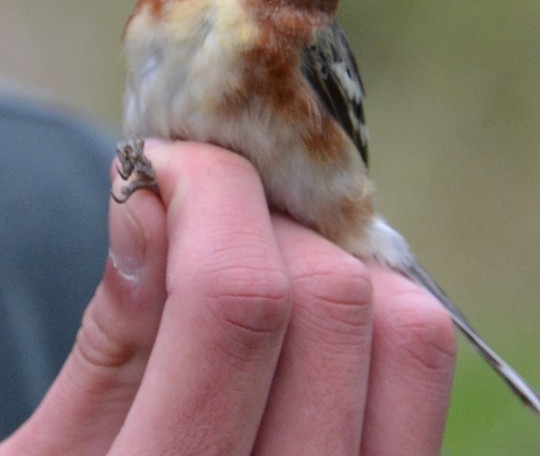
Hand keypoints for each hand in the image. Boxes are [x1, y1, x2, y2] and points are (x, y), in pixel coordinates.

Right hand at [0, 141, 455, 454]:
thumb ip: (112, 339)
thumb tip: (154, 192)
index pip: (240, 304)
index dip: (209, 196)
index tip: (167, 166)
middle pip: (336, 301)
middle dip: (265, 224)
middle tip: (200, 223)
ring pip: (412, 331)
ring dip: (333, 264)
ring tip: (253, 272)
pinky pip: (426, 374)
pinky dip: (375, 313)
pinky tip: (304, 320)